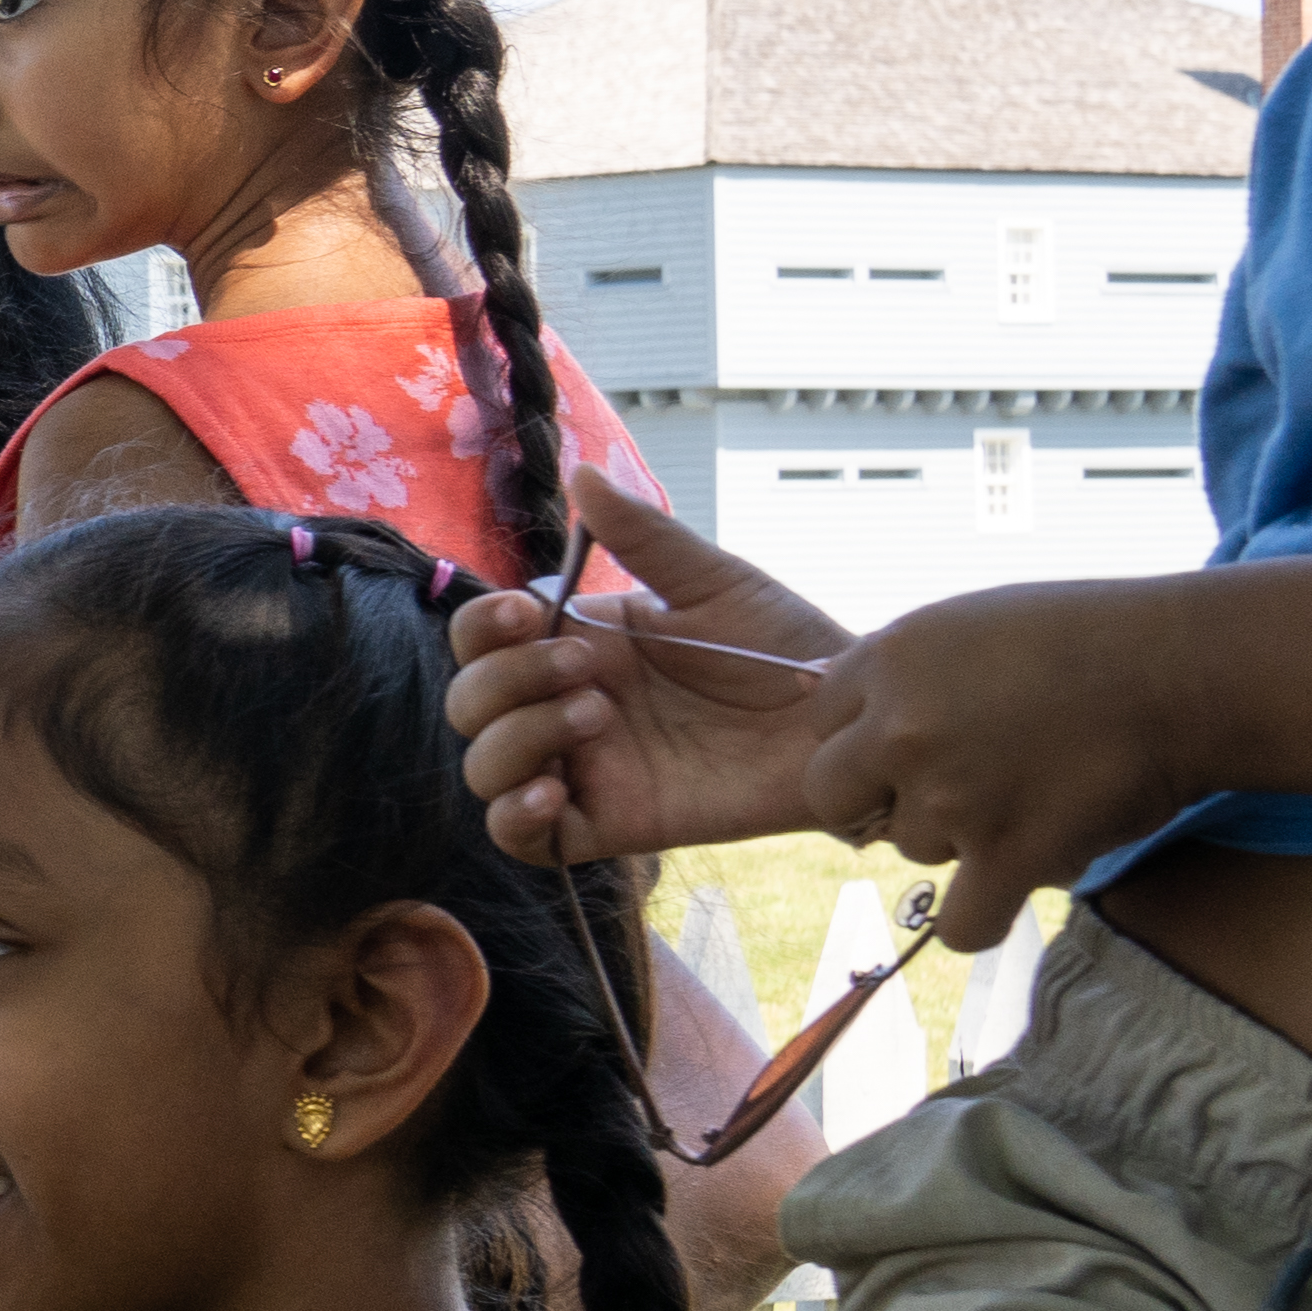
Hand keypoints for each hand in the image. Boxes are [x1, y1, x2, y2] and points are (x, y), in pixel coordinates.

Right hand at [446, 521, 874, 874]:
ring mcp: (584, 769)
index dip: (481, 628)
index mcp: (579, 643)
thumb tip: (582, 472)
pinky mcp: (610, 824)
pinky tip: (554, 793)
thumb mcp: (713, 581)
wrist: (842, 720)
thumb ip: (643, 536)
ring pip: (482, 769)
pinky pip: (523, 838)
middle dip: (507, 680)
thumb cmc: (785, 646)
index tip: (526, 615)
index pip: (482, 638)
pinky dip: (514, 817)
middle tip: (586, 668)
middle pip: (470, 703)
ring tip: (594, 718)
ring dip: (517, 739)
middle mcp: (565, 705)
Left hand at [796, 579, 1216, 947]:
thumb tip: (852, 720)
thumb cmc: (1090, 641)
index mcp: (891, 660)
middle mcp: (904, 727)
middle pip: (833, 796)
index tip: (914, 739)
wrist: (1185, 672)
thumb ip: (902, 671)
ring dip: (961, 840)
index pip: (821, 720)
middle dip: (879, 799)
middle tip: (948, 787)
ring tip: (1031, 796)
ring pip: (912, 850)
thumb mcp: (972, 624)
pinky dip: (981, 916)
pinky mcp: (1006, 855)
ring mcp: (952, 795)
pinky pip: (958, 924)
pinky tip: (1012, 884)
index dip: (865, 736)